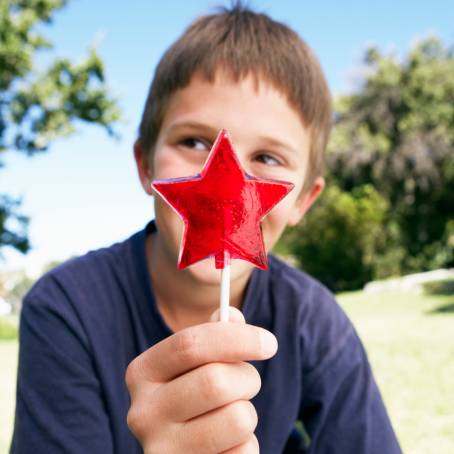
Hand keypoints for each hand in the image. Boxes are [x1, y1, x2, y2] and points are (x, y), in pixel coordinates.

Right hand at [125, 307, 277, 452]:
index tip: (269, 342)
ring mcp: (163, 451)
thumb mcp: (196, 361)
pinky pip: (244, 452)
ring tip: (232, 413)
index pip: (190, 344)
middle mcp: (143, 413)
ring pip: (237, 418)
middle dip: (246, 377)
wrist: (181, 448)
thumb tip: (233, 317)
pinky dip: (246, 444)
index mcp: (142, 373)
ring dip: (248, 412)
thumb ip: (214, 334)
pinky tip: (226, 443)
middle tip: (247, 382)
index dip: (237, 338)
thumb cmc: (194, 392)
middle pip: (216, 381)